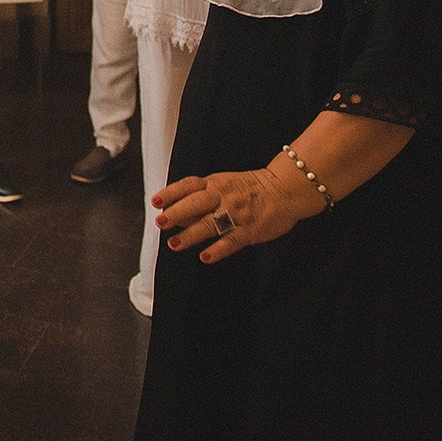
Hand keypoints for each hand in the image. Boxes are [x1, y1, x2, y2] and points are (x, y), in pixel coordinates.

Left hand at [151, 164, 320, 263]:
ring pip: (210, 224)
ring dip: (191, 235)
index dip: (171, 193)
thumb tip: (173, 212)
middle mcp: (223, 197)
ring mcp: (236, 214)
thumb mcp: (223, 183)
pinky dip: (218, 250)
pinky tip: (205, 257)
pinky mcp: (249, 230)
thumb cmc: (251, 188)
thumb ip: (200, 197)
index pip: (188, 185)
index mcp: (215, 183)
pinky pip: (231, 241)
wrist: (285, 190)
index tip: (156, 201)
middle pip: (196, 204)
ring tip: (174, 244)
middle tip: (161, 222)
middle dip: (177, 213)